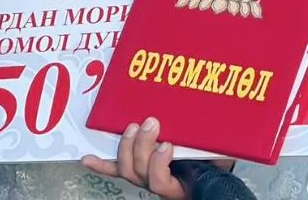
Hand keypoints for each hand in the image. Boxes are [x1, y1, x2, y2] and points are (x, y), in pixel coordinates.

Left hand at [81, 118, 235, 198]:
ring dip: (127, 145)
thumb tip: (219, 132)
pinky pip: (115, 169)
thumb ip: (215, 150)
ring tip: (134, 127)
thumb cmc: (214, 164)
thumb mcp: (218, 157)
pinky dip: (101, 164)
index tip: (168, 145)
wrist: (212, 174)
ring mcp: (145, 177)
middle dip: (142, 146)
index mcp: (180, 184)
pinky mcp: (136, 170)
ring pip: (126, 169)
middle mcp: (158, 183)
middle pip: (140, 172)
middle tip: (151, 123)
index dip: (159, 164)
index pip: (161, 183)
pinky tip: (88, 158)